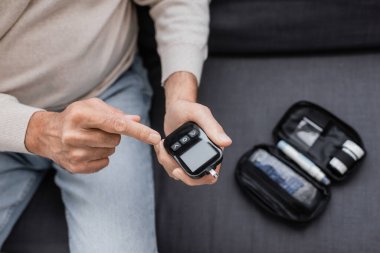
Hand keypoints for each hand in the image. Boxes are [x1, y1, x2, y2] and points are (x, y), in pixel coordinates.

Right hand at [25, 98, 160, 172]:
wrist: (47, 133)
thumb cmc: (76, 116)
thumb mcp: (93, 107)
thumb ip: (116, 113)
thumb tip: (137, 120)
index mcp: (80, 115)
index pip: (116, 124)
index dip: (138, 131)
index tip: (155, 137)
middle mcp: (74, 134)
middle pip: (116, 140)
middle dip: (114, 135)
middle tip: (98, 130)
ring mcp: (74, 153)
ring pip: (111, 151)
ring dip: (107, 145)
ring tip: (90, 139)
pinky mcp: (75, 167)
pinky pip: (104, 163)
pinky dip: (101, 156)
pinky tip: (87, 149)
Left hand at [154, 72, 231, 185]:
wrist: (176, 107)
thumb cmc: (189, 108)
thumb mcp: (200, 114)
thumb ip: (213, 127)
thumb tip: (227, 143)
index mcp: (214, 150)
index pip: (210, 175)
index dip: (195, 179)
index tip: (177, 170)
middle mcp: (205, 157)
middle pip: (192, 179)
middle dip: (175, 170)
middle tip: (164, 155)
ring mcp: (192, 158)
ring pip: (180, 174)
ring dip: (167, 163)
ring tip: (161, 146)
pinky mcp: (181, 157)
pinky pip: (172, 167)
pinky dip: (164, 160)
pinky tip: (161, 147)